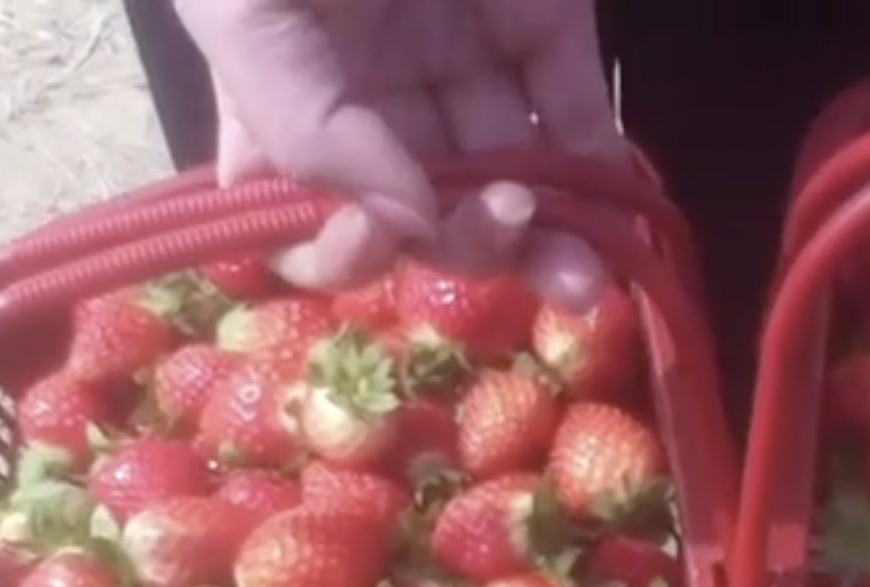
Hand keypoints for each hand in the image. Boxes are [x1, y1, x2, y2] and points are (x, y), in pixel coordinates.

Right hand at [173, 0, 624, 298]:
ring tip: (589, 277)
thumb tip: (395, 221)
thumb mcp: (245, 10)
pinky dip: (608, 169)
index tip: (384, 226)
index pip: (317, 215)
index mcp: (284, 94)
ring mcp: (462, 59)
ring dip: (553, 239)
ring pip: (514, 178)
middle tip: (508, 230)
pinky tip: (624, 217)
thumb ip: (301, 125)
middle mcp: (375, 92)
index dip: (352, 246)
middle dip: (471, 245)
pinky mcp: (545, 21)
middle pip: (428, 212)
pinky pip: (580, 112)